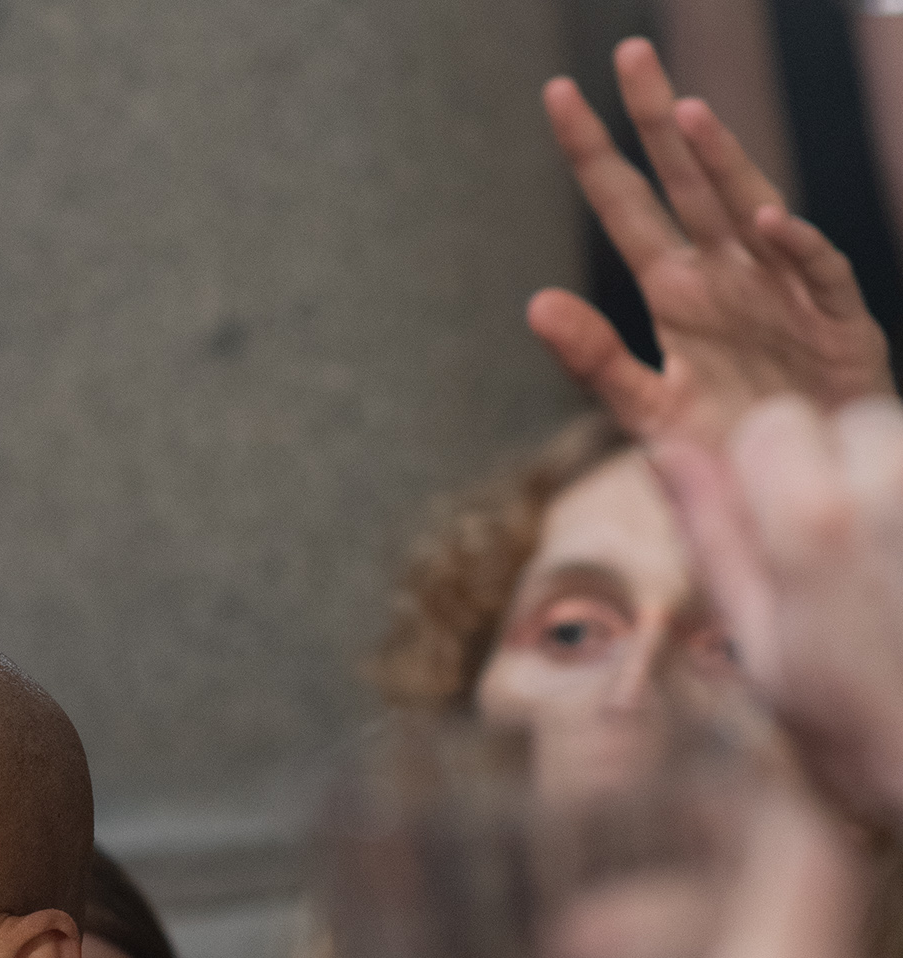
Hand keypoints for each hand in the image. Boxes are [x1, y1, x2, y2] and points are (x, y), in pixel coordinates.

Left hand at [531, 39, 891, 455]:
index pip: (624, 204)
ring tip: (688, 115)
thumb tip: (534, 303)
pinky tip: (764, 220)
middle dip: (658, 120)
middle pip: (684, 183)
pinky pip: (814, 274)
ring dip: (721, 164)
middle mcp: (725, 274)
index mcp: (675, 289)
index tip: (559, 93)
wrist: (801, 492)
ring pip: (748, 209)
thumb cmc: (728, 441)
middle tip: (629, 55)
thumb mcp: (646, 407)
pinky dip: (791, 247)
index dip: (594, 151)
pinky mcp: (834, 324)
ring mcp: (780, 291)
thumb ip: (593, 360)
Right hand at [657, 395, 902, 822]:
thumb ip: (716, 540)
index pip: (774, 424)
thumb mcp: (764, 649)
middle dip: (847, 472)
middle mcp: (897, 490)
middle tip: (854, 560)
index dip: (768, 473)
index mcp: (817, 524)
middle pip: (857, 422)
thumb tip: (668, 451)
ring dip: (896, 490)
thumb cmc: (866, 730)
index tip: (782, 530)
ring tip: (891, 566)